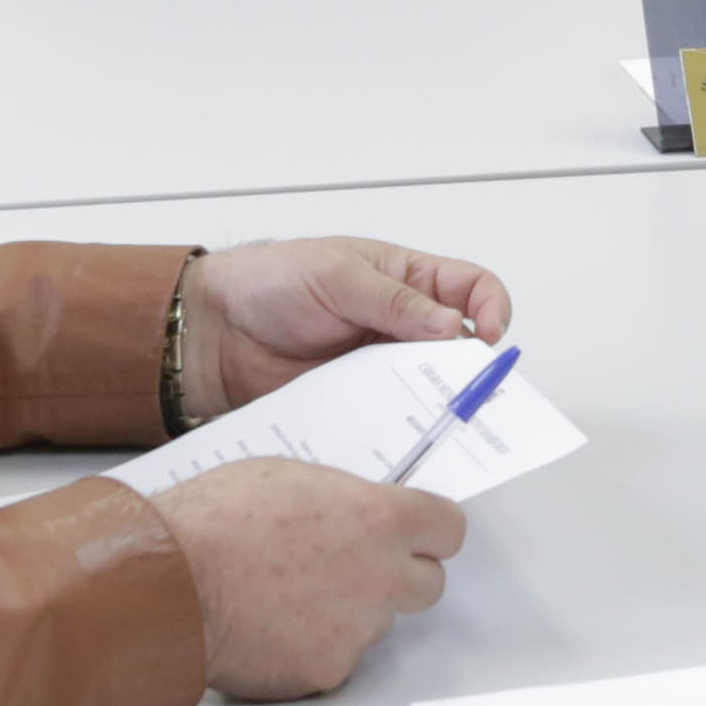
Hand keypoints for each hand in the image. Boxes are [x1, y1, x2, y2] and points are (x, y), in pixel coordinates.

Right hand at [152, 455, 466, 699]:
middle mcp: (381, 577)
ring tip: (285, 595)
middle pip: (428, 584)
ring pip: (375, 623)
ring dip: (347, 612)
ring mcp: (357, 629)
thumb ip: (342, 500)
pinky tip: (270, 627)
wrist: (168, 582)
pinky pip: (334, 657)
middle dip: (398, 576)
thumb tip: (356, 513)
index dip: (431, 532)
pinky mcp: (328, 671)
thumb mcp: (289, 478)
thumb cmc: (213, 521)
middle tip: (353, 570)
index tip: (418, 535)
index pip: (448, 528)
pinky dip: (310, 647)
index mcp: (379, 518)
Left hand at [185, 237, 507, 416]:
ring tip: (434, 416)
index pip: (472, 288)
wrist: (213, 331)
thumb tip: (451, 325)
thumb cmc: (269, 282)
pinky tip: (393, 430)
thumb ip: (395, 301)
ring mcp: (379, 366)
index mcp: (406, 279)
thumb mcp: (336, 275)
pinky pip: (389, 417)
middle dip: (471, 369)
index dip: (491, 308)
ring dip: (435, 402)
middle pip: (460, 348)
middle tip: (467, 389)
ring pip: (428, 388)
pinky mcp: (357, 401)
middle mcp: (401, 324)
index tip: (488, 335)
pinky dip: (398, 426)